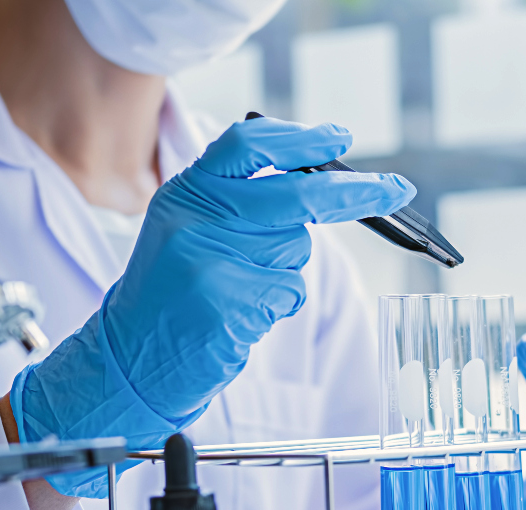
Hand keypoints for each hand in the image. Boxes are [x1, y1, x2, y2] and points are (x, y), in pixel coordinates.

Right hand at [10, 117, 415, 496]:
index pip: (248, 145)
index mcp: (184, 194)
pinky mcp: (228, 304)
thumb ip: (237, 204)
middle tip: (395, 190)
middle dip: (353, 194)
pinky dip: (277, 305)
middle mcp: (195, 220)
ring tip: (239, 290)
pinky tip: (240, 315)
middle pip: (294, 196)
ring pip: (296, 250)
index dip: (300, 139)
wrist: (130, 356)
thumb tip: (316, 184)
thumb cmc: (168, 296)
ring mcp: (210, 262)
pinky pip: (288, 293)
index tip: (340, 138)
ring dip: (285, 271)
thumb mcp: (187, 233)